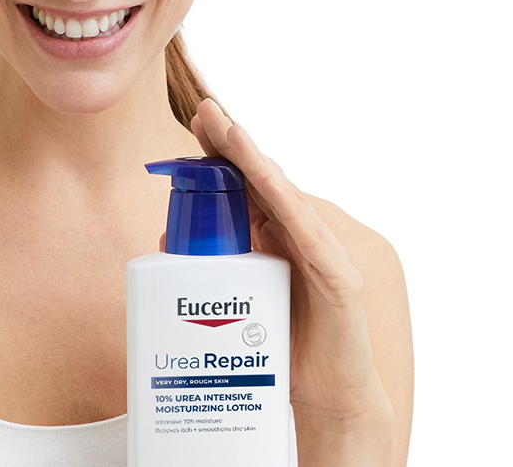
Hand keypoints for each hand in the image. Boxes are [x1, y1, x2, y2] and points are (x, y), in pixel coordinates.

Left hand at [171, 98, 392, 431]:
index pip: (248, 187)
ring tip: (229, 130)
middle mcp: (302, 238)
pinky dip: (288, 206)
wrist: (330, 404)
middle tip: (205, 110)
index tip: (198, 123)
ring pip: (286, 198)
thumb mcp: (239, 299)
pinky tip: (267, 182)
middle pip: (265, 181)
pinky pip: (310, 237)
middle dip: (234, 143)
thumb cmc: (284, 351)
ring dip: (256, 160)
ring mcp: (324, 255)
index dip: (224, 153)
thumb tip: (171, 238)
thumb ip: (214, 266)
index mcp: (279, 239)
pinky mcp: (341, 282)